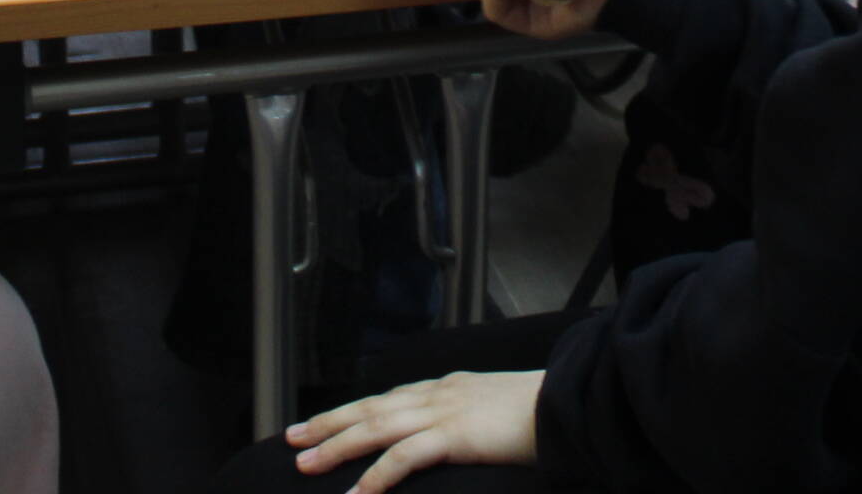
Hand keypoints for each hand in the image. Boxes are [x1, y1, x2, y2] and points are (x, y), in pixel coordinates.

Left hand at [281, 370, 541, 490]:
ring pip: (376, 427)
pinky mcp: (455, 435)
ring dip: (337, 445)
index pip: (389, 397)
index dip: (353, 410)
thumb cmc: (542, 411)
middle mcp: (439, 394)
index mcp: (448, 387)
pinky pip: (405, 457)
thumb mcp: (497, 409)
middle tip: (292, 437)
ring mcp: (444, 412)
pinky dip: (377, 475)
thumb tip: (458, 436)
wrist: (569, 401)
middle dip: (329, 423)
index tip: (324, 421)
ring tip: (305, 463)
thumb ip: (472, 420)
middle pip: (371, 407)